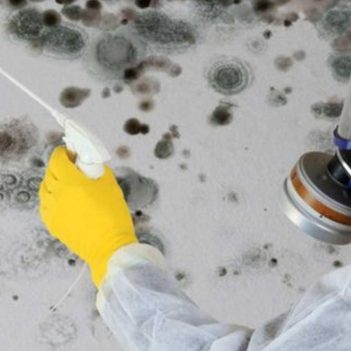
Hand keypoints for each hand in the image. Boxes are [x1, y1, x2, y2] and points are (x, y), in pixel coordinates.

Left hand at [39, 146, 136, 286]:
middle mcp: (57, 195)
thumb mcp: (110, 185)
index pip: (58, 160)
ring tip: (67, 184)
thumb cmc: (113, 214)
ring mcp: (52, 211)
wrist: (110, 246)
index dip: (63, 153)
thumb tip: (90, 165)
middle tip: (72, 166)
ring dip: (53, 182)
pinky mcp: (53, 224)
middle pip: (50, 173)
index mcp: (70, 182)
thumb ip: (98, 170)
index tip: (70, 152)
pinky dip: (51, 199)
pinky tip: (63, 200)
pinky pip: (46, 206)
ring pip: (45, 190)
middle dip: (59, 166)